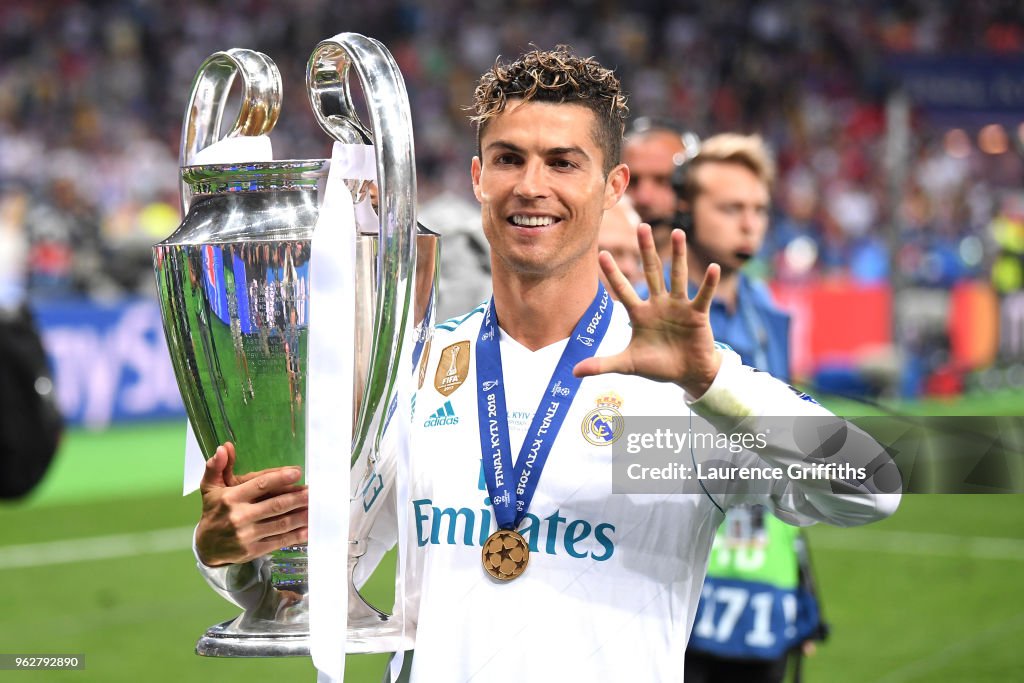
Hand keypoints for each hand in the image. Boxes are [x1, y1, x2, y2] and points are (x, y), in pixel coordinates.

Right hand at [195, 442, 308, 566]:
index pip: (260, 485)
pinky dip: (295, 536)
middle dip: (297, 498)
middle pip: (275, 505)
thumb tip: (224, 447)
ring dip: (301, 516)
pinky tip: (308, 529)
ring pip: (280, 524)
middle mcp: (239, 516)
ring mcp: (247, 536)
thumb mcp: (210, 487)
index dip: (280, 478)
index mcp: (231, 498)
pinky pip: (278, 541)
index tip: (297, 472)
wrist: (206, 546)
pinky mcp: (252, 551)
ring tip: (315, 508)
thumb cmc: (213, 511)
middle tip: (313, 492)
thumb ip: (217, 466)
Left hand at [574, 225, 721, 397]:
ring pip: (677, 276)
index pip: (623, 290)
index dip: (613, 274)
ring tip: (678, 233)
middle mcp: (658, 304)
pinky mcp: (697, 314)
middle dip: (646, 251)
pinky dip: (708, 283)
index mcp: (639, 314)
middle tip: (641, 226)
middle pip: (651, 272)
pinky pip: (702, 295)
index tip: (602, 254)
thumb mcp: (628, 365)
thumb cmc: (658, 366)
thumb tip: (574, 372)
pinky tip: (714, 268)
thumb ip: (602, 365)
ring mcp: (679, 307)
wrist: (687, 375)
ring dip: (678, 255)